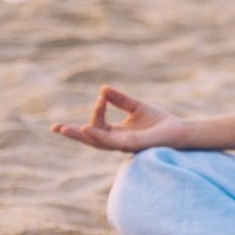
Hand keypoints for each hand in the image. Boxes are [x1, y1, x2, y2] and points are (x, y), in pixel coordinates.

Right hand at [49, 85, 185, 151]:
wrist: (179, 131)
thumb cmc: (160, 122)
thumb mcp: (137, 107)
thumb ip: (120, 100)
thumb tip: (101, 90)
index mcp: (118, 134)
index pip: (98, 125)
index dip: (96, 112)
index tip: (101, 98)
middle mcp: (119, 142)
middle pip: (91, 140)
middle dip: (73, 135)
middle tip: (55, 128)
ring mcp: (125, 145)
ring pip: (98, 142)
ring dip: (83, 135)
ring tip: (68, 130)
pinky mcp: (133, 145)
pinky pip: (113, 142)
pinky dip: (99, 136)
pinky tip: (88, 129)